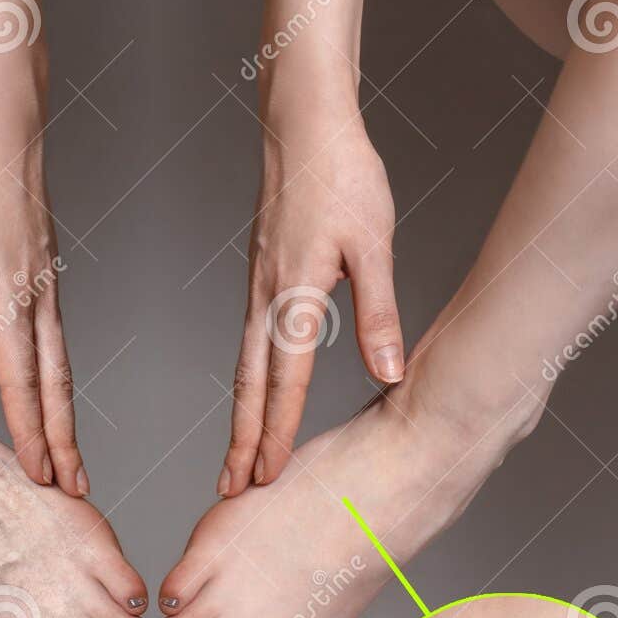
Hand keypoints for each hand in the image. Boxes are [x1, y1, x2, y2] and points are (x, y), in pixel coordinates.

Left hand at [0, 115, 86, 496]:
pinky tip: (52, 392)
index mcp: (11, 296)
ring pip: (62, 365)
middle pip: (57, 385)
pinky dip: (58, 379)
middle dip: (65, 442)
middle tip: (77, 491)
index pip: (23, 381)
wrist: (2, 122)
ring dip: (65, 416)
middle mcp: (40, 297)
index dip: (30, 434)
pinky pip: (57, 340)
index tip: (40, 477)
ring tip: (70, 457)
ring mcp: (49, 286)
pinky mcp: (46, 273)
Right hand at [222, 114, 401, 495]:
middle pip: (249, 387)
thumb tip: (388, 374)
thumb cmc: (344, 176)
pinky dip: (247, 385)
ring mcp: (257, 289)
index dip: (277, 434)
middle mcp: (266, 299)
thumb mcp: (375, 244)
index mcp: (295, 294)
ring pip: (243, 369)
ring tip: (236, 461)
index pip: (284, 382)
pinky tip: (252, 399)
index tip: (267, 478)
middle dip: (242, 443)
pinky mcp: (260, 278)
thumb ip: (380, 312)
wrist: (304, 124)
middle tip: (230, 493)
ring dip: (240, 419)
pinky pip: (248, 345)